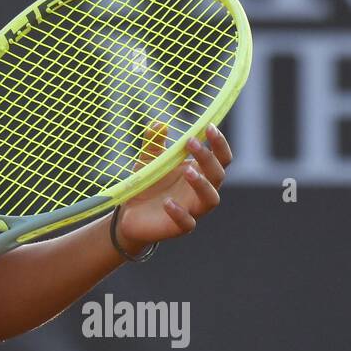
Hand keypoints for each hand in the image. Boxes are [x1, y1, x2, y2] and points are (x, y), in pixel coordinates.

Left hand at [114, 120, 233, 251]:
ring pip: (210, 199)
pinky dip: (179, 213)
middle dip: (208, 158)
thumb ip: (154, 142)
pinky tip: (167, 202)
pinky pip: (187, 223)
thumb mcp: (148, 160)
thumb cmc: (149, 184)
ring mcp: (193, 209)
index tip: (208, 126)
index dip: (218, 143)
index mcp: (200, 172)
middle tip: (191, 142)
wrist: (131, 214)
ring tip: (187, 171)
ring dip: (202, 184)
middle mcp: (201, 191)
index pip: (220, 157)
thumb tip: (158, 124)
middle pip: (218, 174)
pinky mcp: (180, 227)